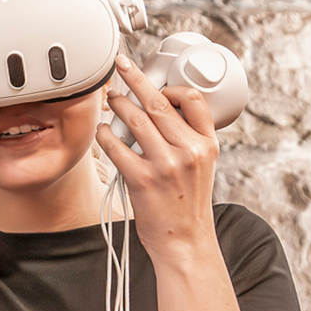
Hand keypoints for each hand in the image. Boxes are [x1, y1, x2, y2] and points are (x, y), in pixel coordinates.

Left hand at [95, 55, 220, 263]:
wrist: (185, 242)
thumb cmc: (187, 205)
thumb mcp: (201, 167)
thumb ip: (187, 140)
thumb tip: (161, 111)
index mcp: (207, 145)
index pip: (193, 100)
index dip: (171, 85)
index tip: (156, 81)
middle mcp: (189, 151)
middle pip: (158, 103)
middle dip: (135, 80)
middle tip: (121, 68)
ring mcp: (166, 164)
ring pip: (136, 119)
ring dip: (118, 104)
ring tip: (110, 100)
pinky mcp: (142, 179)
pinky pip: (117, 147)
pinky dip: (106, 134)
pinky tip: (103, 131)